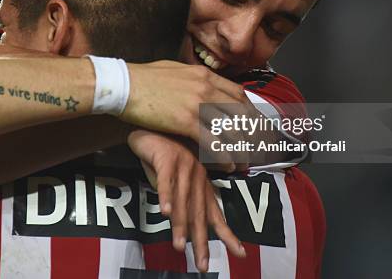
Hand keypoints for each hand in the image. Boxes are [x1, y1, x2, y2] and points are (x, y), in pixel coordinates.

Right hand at [122, 61, 257, 169]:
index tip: (253, 126)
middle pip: (241, 113)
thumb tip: (200, 82)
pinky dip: (223, 156)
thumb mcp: (175, 70)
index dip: (249, 112)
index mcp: (204, 76)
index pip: (238, 94)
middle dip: (252, 134)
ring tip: (245, 163)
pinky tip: (227, 166)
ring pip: (230, 129)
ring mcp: (197, 104)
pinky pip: (212, 142)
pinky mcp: (185, 121)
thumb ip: (192, 78)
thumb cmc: (143, 78)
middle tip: (257, 150)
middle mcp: (206, 88)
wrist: (124, 84)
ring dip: (241, 149)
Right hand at [128, 130, 245, 271]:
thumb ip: (183, 198)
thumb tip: (183, 223)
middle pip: (199, 213)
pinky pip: (166, 180)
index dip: (227, 233)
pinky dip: (165, 195)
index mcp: (203, 183)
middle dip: (201, 240)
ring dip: (179, 224)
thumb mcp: (177, 179)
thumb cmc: (164, 155)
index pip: (216, 213)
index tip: (239, 253)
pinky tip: (164, 211)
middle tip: (202, 264)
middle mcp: (197, 176)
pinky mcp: (167, 158)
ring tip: (179, 246)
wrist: (151, 127)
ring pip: (182, 200)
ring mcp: (184, 166)